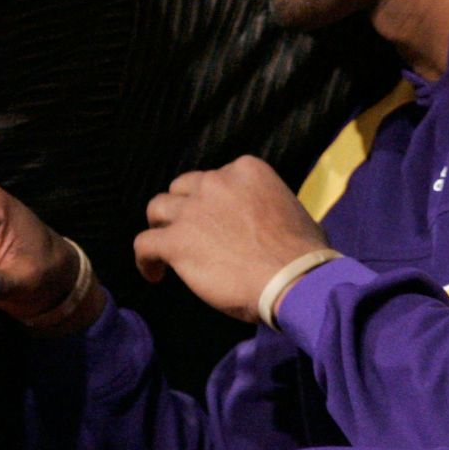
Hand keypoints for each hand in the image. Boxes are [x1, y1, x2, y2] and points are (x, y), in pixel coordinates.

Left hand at [134, 156, 328, 323]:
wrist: (293, 280)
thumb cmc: (304, 254)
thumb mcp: (290, 209)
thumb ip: (265, 204)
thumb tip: (263, 220)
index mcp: (246, 170)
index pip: (216, 177)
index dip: (212, 200)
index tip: (218, 221)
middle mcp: (215, 182)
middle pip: (183, 188)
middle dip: (184, 208)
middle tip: (192, 232)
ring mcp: (192, 210)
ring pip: (158, 208)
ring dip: (162, 226)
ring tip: (167, 249)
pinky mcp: (176, 241)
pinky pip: (144, 244)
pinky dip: (145, 259)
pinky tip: (154, 274)